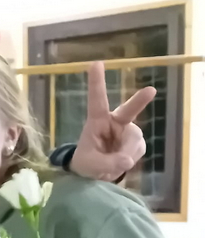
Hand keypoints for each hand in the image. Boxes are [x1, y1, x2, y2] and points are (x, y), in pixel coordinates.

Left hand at [69, 62, 156, 181]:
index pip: (97, 100)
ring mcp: (127, 130)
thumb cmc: (86, 163)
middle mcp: (115, 121)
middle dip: (140, 100)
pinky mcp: (135, 141)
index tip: (96, 63)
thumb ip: (107, 163)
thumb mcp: (90, 166)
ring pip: (135, 140)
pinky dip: (131, 159)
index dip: (97, 82)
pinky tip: (122, 162)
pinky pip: (139, 149)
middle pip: (129, 109)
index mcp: (97, 121)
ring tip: (114, 163)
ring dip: (126, 154)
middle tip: (151, 90)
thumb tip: (128, 160)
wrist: (95, 174)